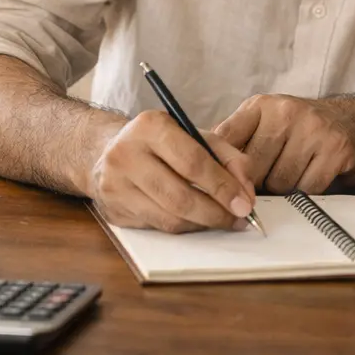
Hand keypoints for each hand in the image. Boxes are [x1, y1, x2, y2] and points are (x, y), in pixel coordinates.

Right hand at [85, 110, 256, 232]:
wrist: (108, 151)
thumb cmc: (161, 143)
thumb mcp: (195, 136)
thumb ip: (228, 157)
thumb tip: (246, 192)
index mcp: (151, 126)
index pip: (193, 162)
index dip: (223, 186)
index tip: (245, 203)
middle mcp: (126, 154)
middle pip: (180, 196)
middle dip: (216, 212)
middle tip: (238, 219)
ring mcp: (114, 185)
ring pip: (169, 218)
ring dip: (202, 224)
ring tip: (222, 220)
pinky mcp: (113, 210)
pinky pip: (157, 227)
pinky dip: (183, 227)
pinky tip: (196, 221)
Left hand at [213, 94, 354, 193]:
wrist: (350, 119)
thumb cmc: (297, 128)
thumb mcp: (263, 120)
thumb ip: (235, 138)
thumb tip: (198, 164)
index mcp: (260, 105)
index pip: (226, 140)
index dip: (221, 167)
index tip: (220, 180)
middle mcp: (285, 112)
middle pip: (253, 168)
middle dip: (255, 182)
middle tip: (263, 181)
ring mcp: (312, 130)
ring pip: (279, 182)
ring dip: (281, 189)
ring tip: (288, 174)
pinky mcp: (334, 150)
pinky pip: (307, 188)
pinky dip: (305, 190)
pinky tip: (309, 175)